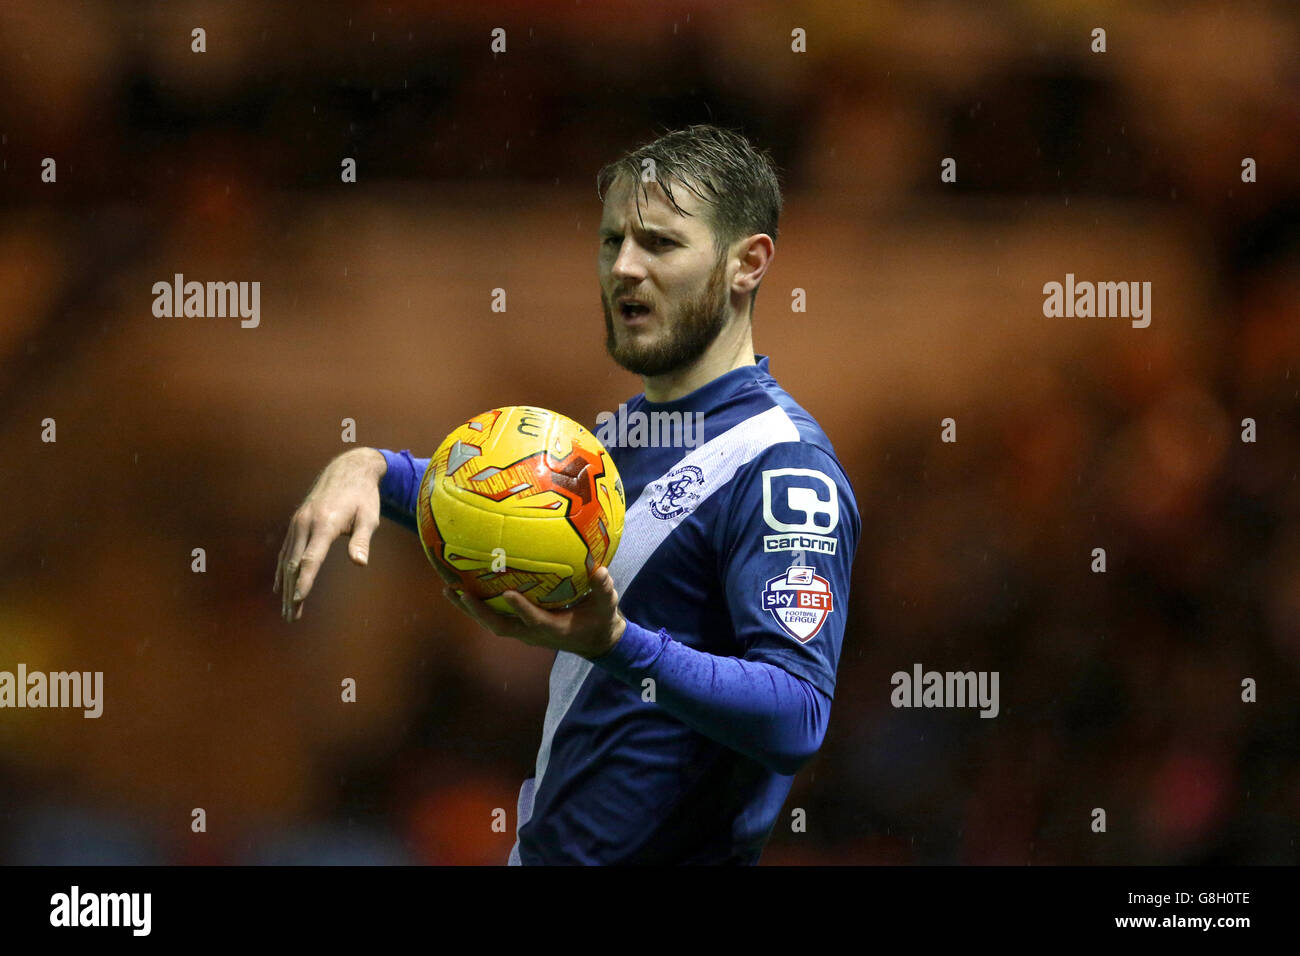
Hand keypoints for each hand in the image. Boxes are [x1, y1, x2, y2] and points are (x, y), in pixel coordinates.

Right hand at [274, 447, 386, 621]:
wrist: (347, 469)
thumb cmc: (363, 496)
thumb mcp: (369, 517)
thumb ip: (362, 540)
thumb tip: (360, 563)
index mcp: (324, 523)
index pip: (311, 557)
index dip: (305, 579)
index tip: (299, 599)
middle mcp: (306, 523)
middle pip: (294, 563)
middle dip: (292, 591)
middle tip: (292, 617)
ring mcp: (298, 523)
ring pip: (286, 559)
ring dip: (286, 586)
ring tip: (288, 610)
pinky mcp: (296, 523)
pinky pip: (285, 550)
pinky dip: (281, 570)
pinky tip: (279, 587)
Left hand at [444, 566, 626, 660]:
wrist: (595, 640)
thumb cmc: (600, 619)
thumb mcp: (607, 605)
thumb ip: (603, 589)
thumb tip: (599, 569)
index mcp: (554, 628)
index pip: (535, 620)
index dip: (522, 610)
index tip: (508, 594)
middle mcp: (533, 633)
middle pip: (500, 626)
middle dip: (479, 612)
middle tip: (460, 593)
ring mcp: (524, 631)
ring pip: (492, 622)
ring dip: (470, 609)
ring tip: (448, 589)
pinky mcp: (519, 625)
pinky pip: (494, 616)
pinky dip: (477, 605)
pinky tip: (462, 588)